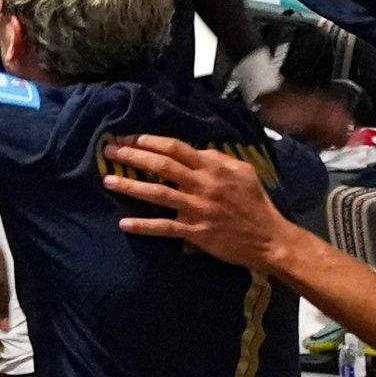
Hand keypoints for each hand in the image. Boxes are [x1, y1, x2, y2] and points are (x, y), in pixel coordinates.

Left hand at [105, 134, 303, 273]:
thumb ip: (218, 158)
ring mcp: (196, 209)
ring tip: (107, 181)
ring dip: (130, 186)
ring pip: (157, 194)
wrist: (268, 238)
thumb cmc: (255, 203)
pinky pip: (164, 227)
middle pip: (161, 166)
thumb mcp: (242, 171)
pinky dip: (143, 226)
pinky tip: (124, 223)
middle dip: (132, 156)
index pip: (175, 148)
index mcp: (213, 167)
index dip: (150, 141)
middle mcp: (202, 185)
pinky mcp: (194, 232)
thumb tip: (197, 150)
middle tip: (109, 152)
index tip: (129, 138)